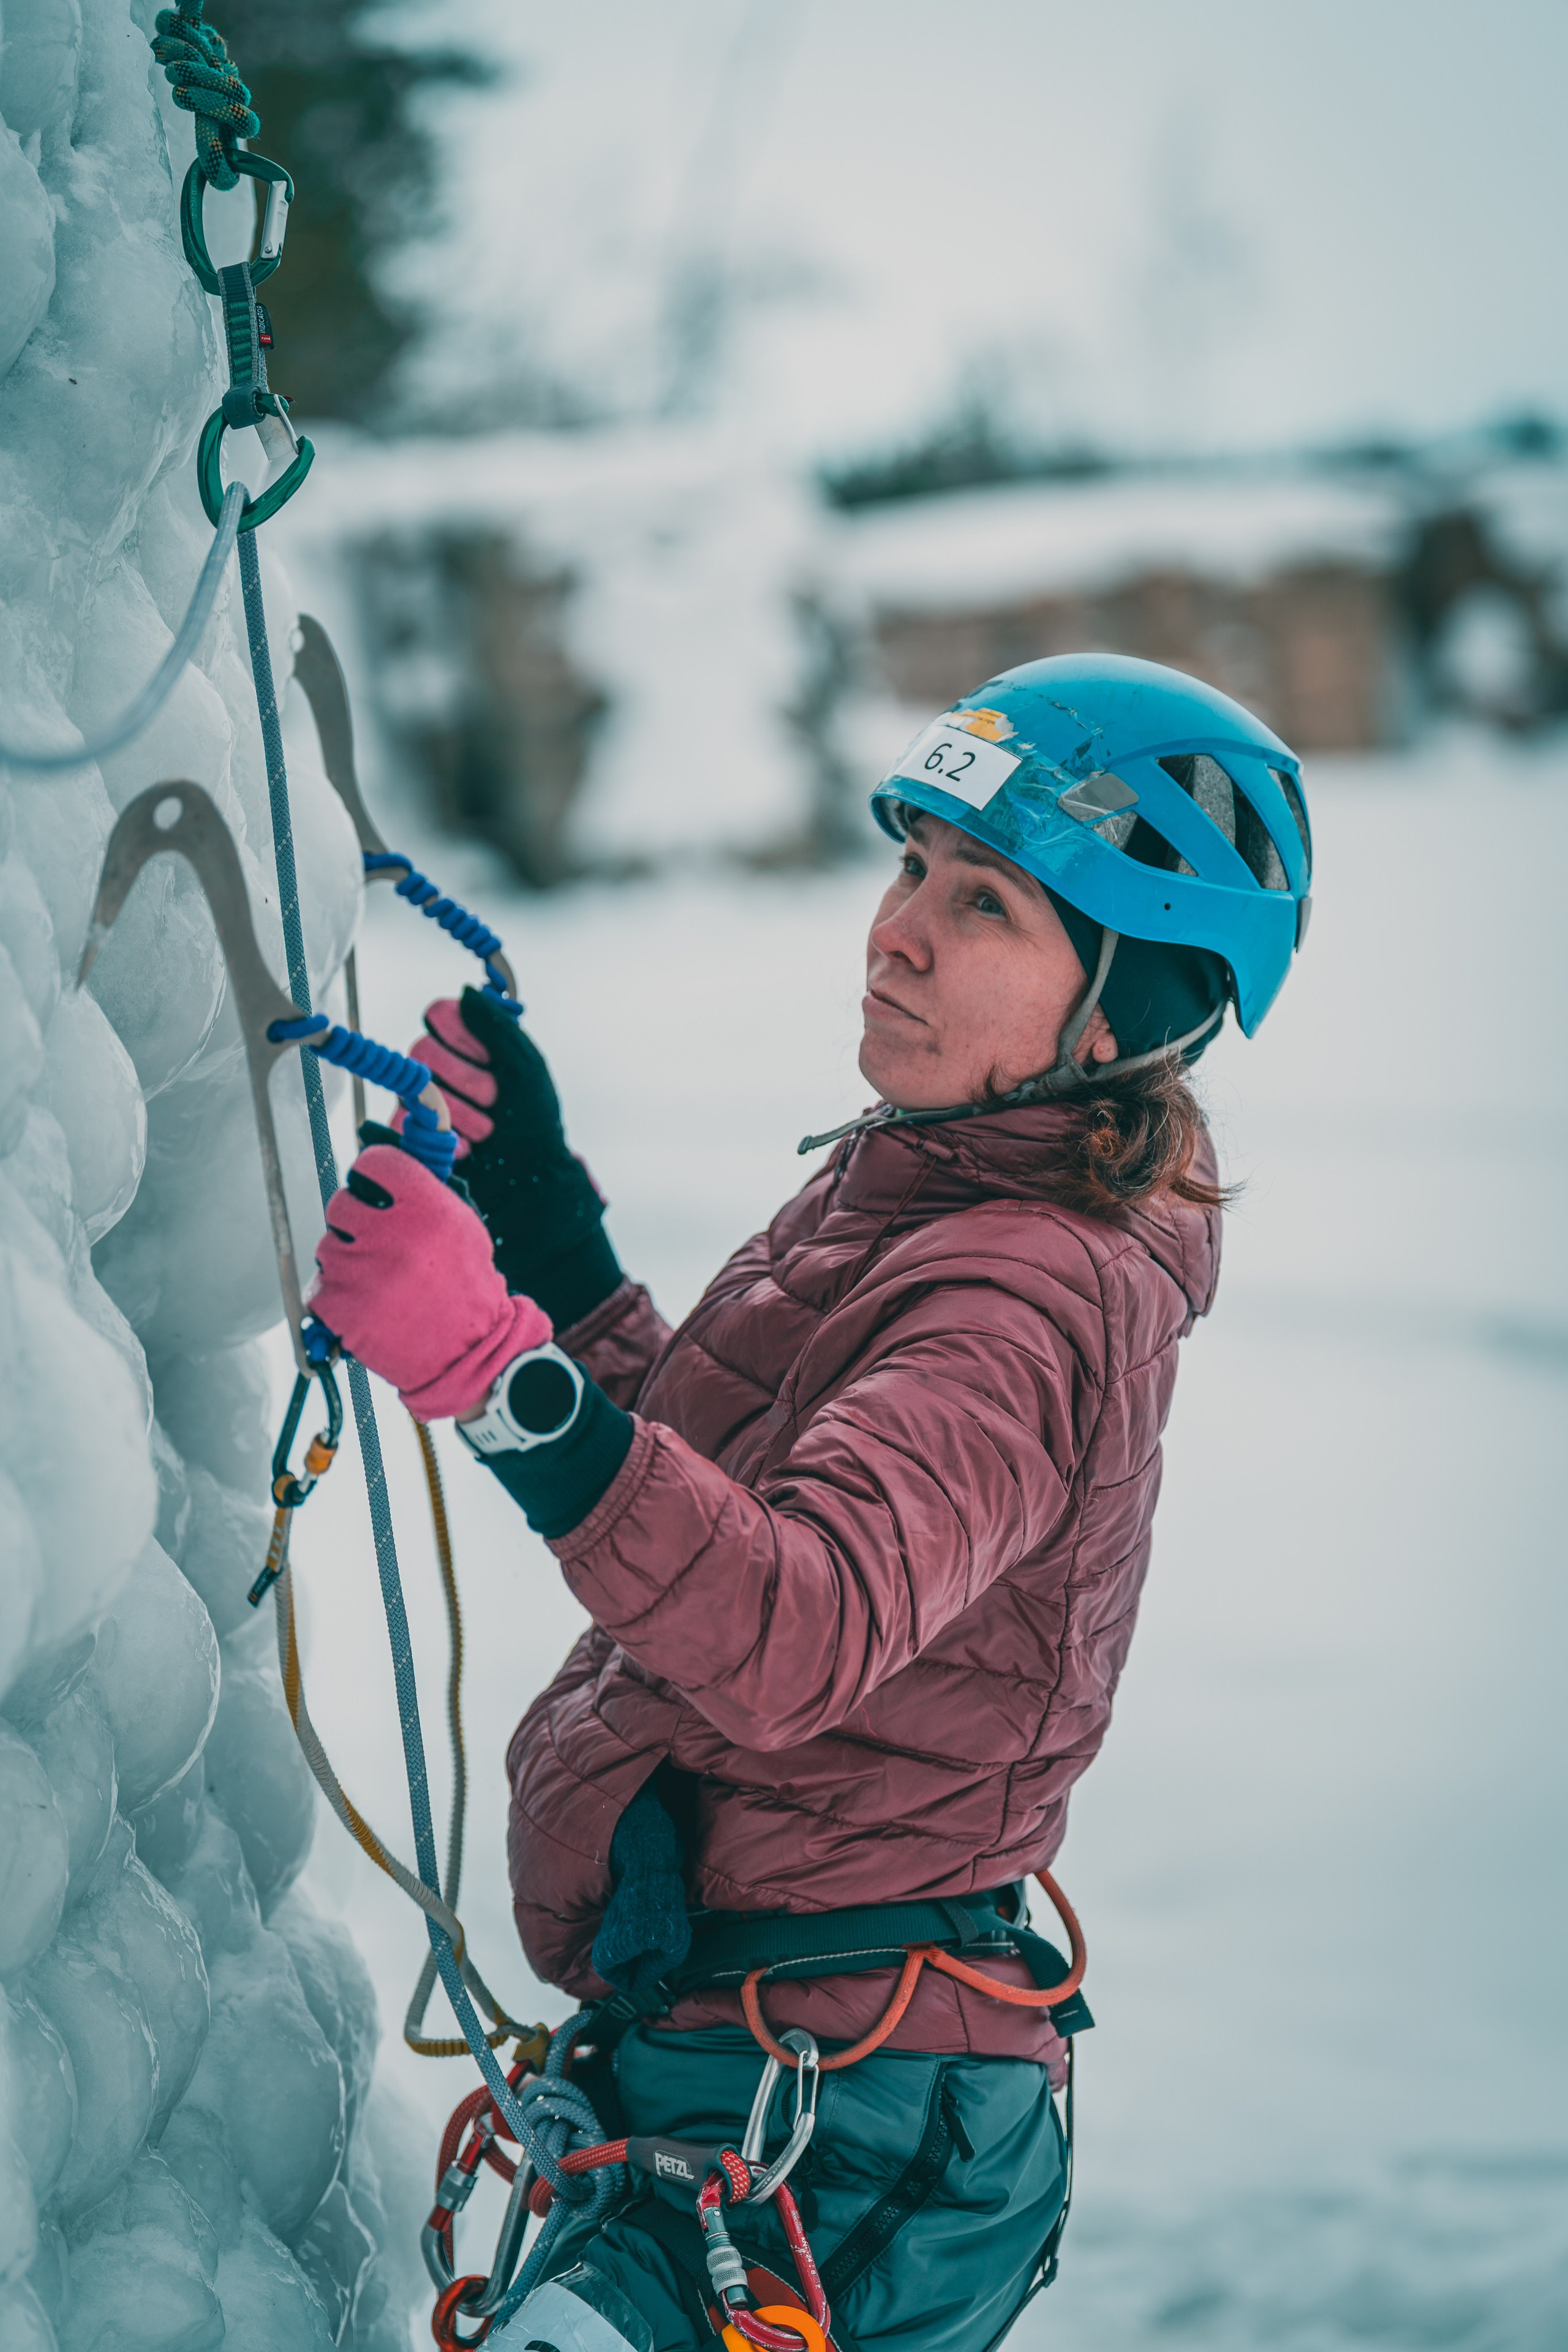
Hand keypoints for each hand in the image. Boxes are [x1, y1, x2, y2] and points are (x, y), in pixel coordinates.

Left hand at [310, 1144, 550, 1420]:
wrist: (468, 1351)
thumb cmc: (466, 1288)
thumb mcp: (463, 1228)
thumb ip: (426, 1193)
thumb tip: (387, 1164)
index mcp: (426, 1207)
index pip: (373, 1163)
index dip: (371, 1173)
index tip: (372, 1186)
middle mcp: (392, 1235)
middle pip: (342, 1203)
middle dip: (354, 1221)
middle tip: (375, 1242)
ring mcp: (362, 1271)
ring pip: (327, 1247)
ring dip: (346, 1261)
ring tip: (377, 1281)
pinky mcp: (341, 1307)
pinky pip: (319, 1288)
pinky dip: (335, 1297)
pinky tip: (365, 1304)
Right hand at [404, 989, 618, 1324]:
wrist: (531, 1179)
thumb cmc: (533, 1122)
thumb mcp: (527, 1069)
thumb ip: (498, 1027)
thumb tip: (465, 994)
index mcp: (465, 1041)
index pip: (438, 1015)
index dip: (462, 1037)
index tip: (490, 1060)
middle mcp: (436, 1067)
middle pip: (422, 1051)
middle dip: (465, 1079)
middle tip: (494, 1101)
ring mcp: (419, 1101)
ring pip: (411, 1088)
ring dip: (458, 1113)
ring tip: (487, 1132)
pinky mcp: (410, 1135)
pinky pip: (398, 1126)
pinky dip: (435, 1138)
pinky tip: (464, 1149)